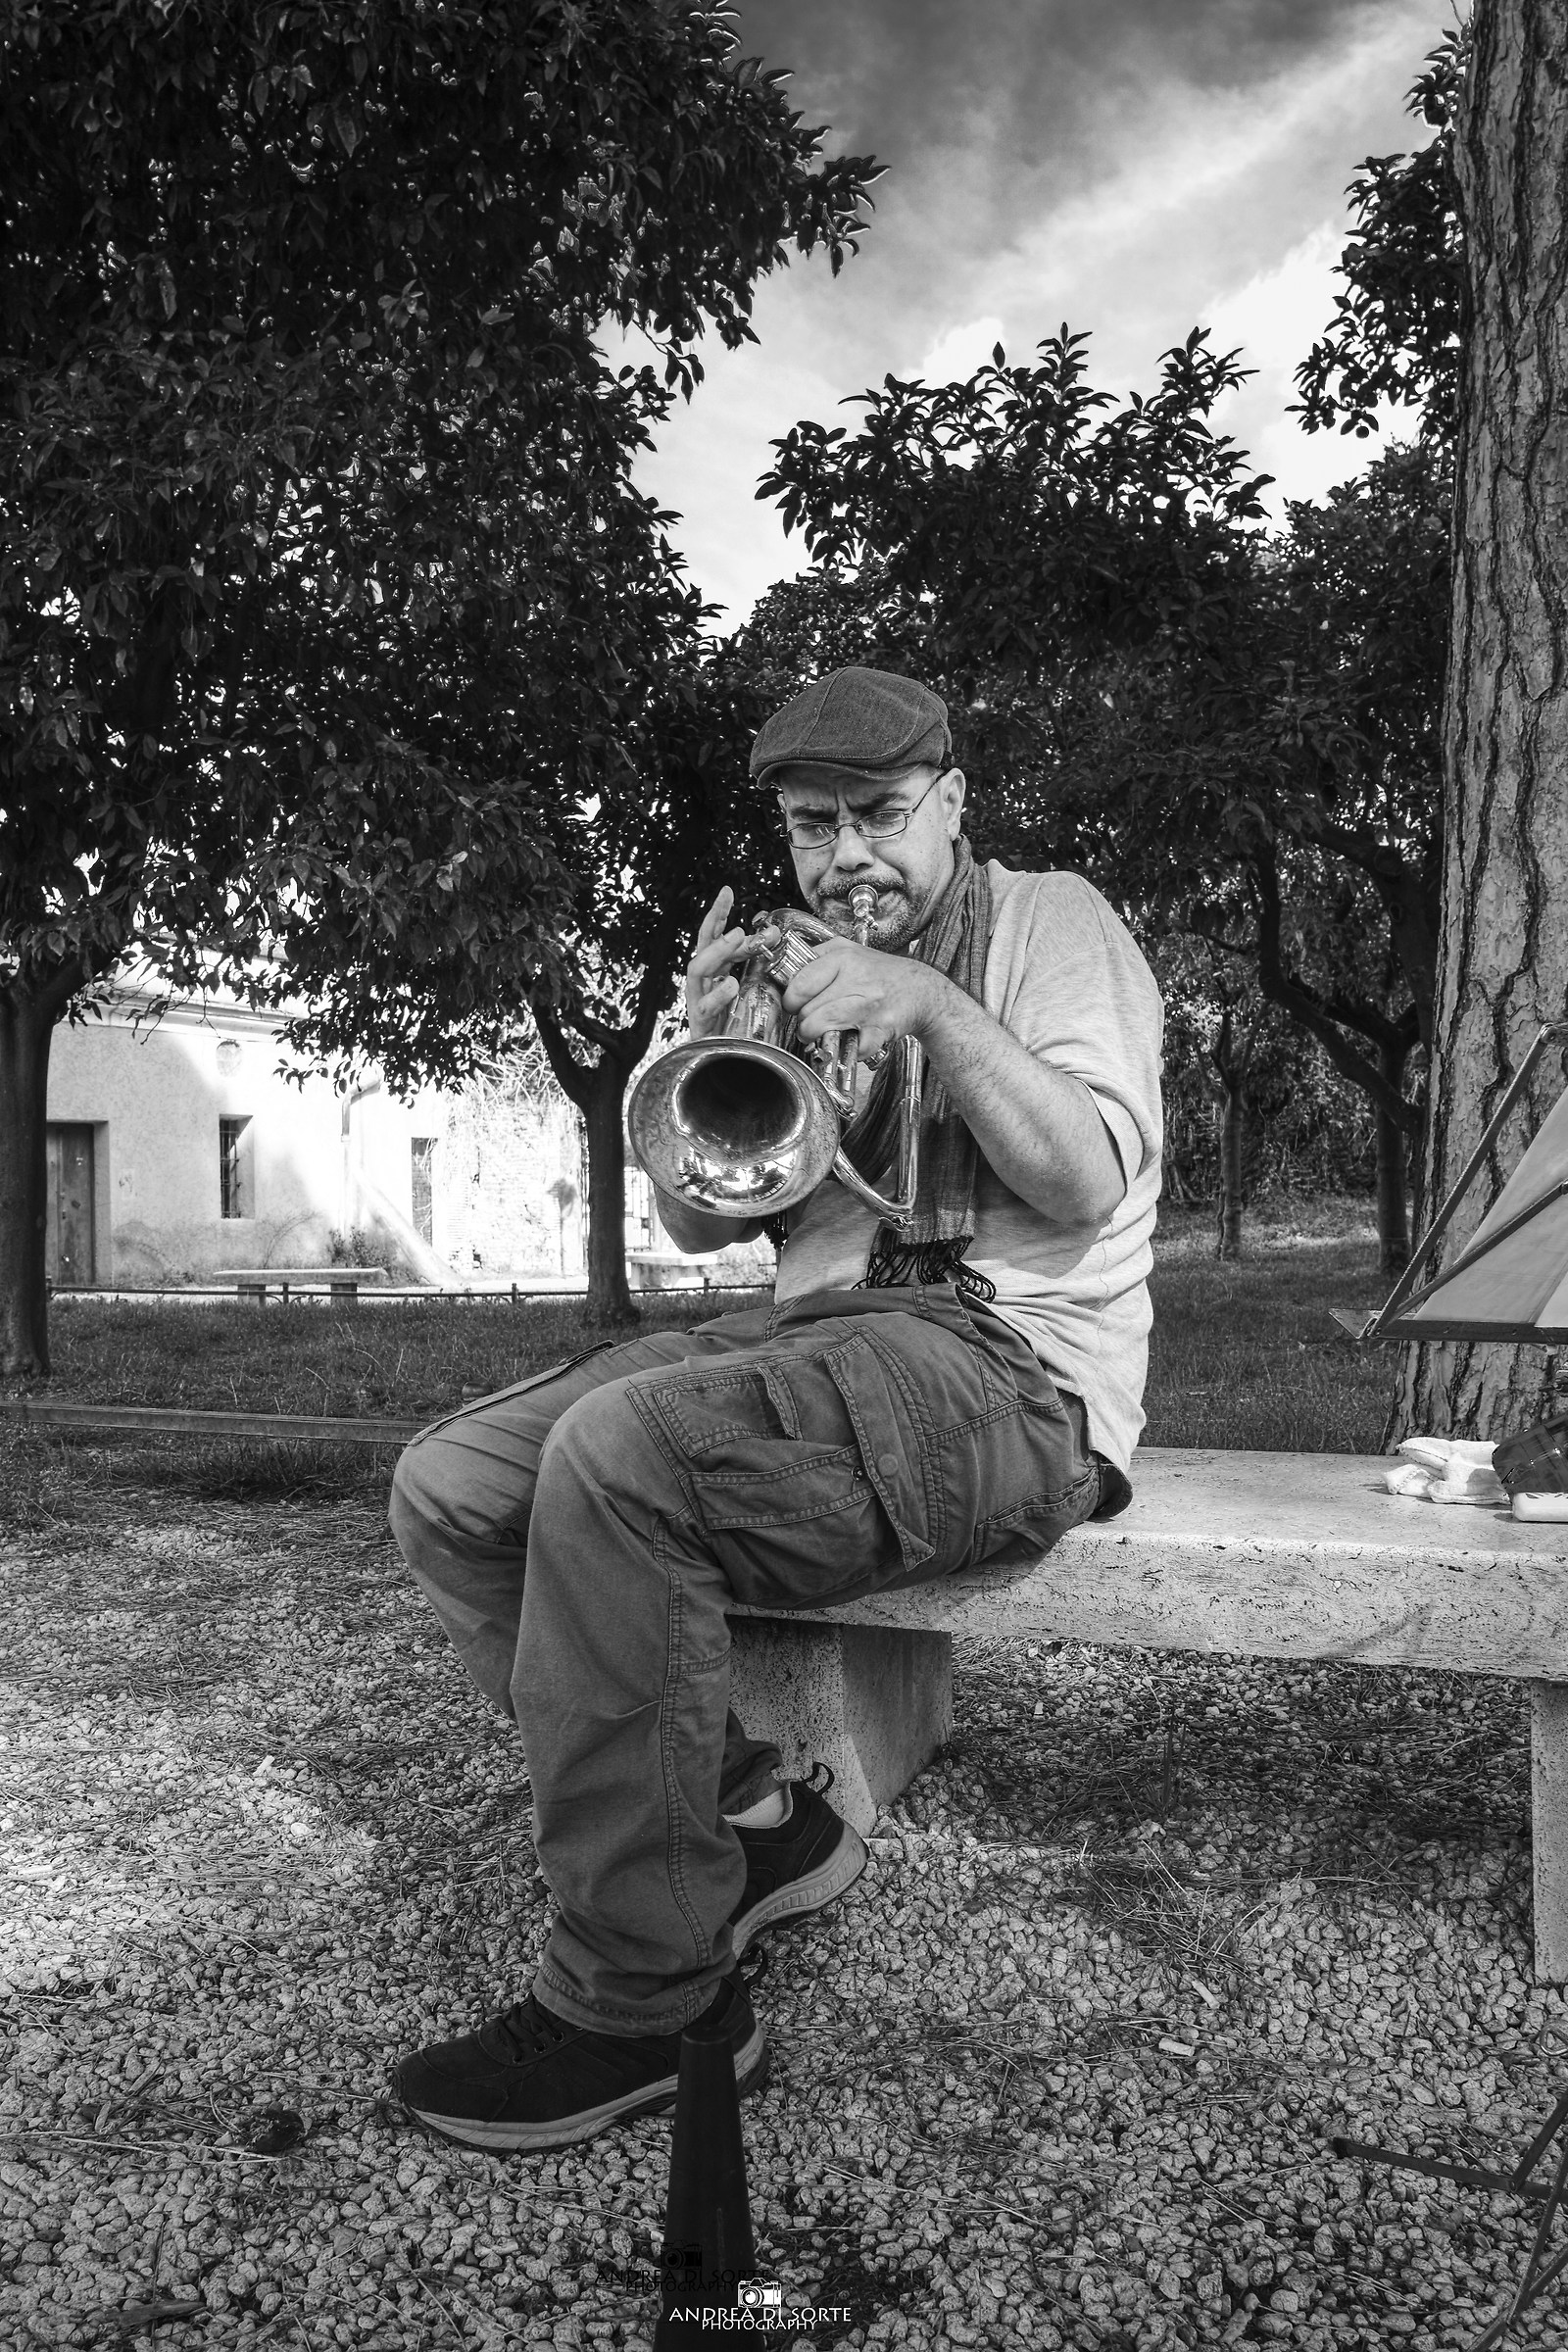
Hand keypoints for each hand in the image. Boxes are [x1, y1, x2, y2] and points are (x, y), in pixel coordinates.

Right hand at [684, 886, 780, 1039]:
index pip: (711, 935)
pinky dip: (717, 995)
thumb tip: (772, 933)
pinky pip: (704, 1006)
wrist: (717, 1061)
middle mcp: (702, 981)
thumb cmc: (730, 1021)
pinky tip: (730, 985)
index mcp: (713, 969)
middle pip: (701, 946)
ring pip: (697, 970)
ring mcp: (698, 1000)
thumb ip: (753, 958)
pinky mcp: (699, 1023)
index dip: (718, 913)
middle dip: (714, 927)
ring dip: (717, 952)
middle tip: (737, 917)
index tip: (727, 891)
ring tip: (736, 939)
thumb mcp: (745, 983)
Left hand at [780, 937, 938, 1064]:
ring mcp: (868, 1005)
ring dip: (814, 1037)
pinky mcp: (880, 1028)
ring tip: (817, 1034)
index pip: (799, 984)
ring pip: (821, 1027)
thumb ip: (819, 955)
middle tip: (807, 1023)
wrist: (923, 991)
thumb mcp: (851, 950)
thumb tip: (787, 971)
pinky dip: (847, 1050)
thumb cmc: (882, 973)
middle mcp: (856, 980)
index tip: (794, 1005)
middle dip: (802, 1022)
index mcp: (844, 958)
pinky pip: (851, 1048)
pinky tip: (850, 1040)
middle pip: (807, 1010)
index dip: (791, 1000)